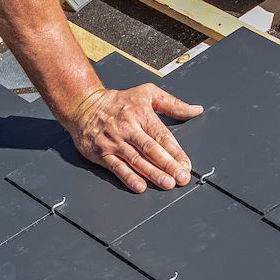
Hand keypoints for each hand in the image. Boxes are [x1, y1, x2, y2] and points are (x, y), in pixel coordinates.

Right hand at [67, 84, 202, 192]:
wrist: (83, 105)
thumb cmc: (118, 101)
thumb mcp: (148, 93)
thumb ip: (173, 104)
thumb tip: (196, 110)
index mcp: (142, 114)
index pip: (162, 136)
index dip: (175, 152)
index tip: (186, 164)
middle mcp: (129, 129)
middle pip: (151, 149)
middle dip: (168, 165)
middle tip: (181, 177)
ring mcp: (115, 142)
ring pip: (136, 160)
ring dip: (153, 174)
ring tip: (167, 183)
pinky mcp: (102, 153)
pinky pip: (117, 167)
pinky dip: (128, 178)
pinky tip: (140, 186)